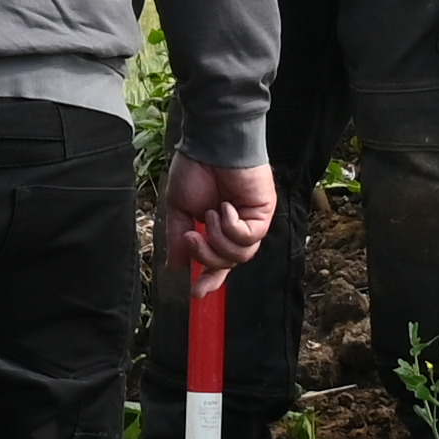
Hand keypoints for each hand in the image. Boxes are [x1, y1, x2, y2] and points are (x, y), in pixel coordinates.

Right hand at [169, 155, 278, 277]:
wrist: (210, 146)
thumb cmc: (195, 169)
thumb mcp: (179, 208)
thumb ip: (179, 239)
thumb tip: (174, 266)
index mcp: (216, 229)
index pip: (217, 263)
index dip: (210, 280)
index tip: (197, 293)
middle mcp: (236, 228)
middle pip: (228, 264)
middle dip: (207, 257)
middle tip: (191, 237)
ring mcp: (251, 221)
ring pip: (241, 256)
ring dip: (218, 239)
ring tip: (210, 214)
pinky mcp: (263, 213)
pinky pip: (249, 238)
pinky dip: (231, 226)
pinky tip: (225, 207)